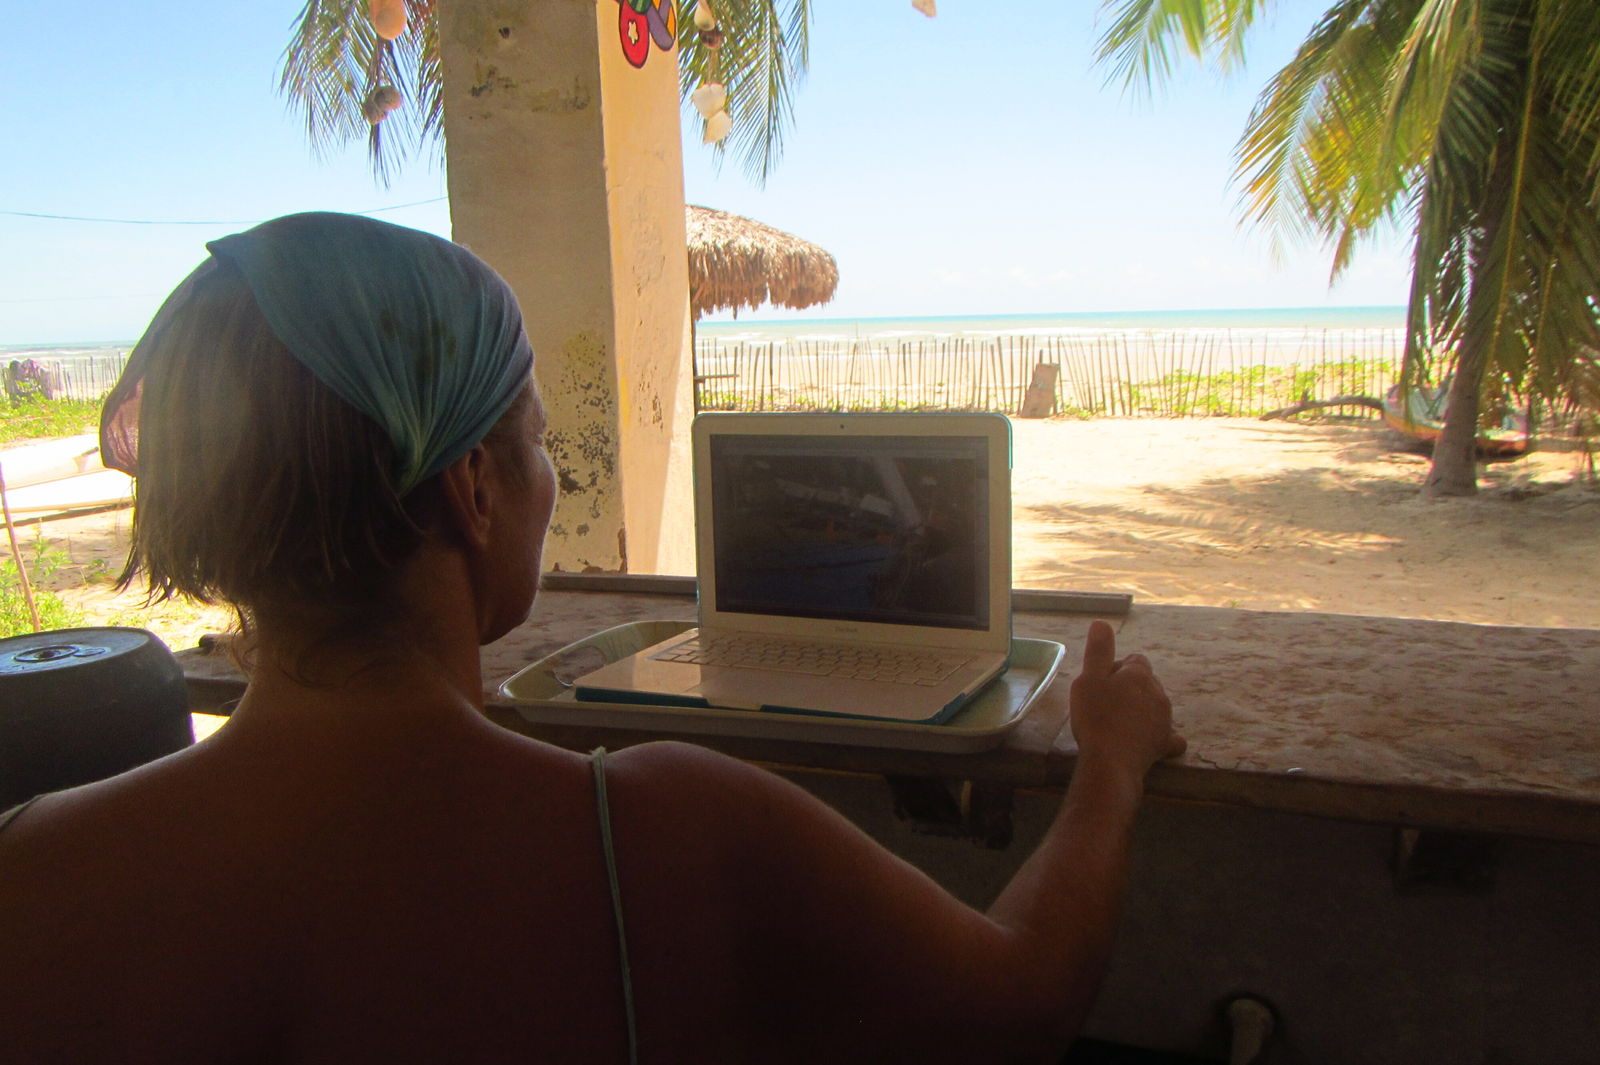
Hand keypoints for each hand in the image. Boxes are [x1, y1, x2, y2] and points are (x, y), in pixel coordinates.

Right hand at [1068, 620, 1185, 778]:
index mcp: (1139, 674)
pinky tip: (1152, 741)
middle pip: (1146, 683)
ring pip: (1156, 706)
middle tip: (1104, 704)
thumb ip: (1098, 651)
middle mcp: (1158, 692)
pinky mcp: (1166, 742)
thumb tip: (1102, 623)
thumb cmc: (1095, 716)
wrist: (1111, 761)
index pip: (1134, 661)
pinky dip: (1162, 736)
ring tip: (1119, 723)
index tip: (1099, 684)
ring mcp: (1165, 718)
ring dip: (1141, 710)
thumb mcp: (1088, 679)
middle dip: (1129, 689)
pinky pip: (1170, 736)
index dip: (1115, 669)